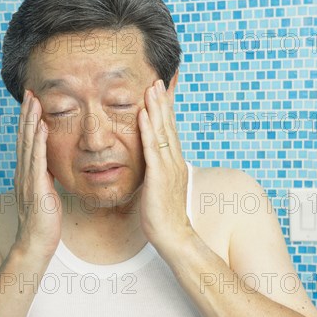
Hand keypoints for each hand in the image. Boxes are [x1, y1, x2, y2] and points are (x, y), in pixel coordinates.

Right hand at [13, 90, 61, 258]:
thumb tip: (51, 167)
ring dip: (31, 121)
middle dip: (26, 114)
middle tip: (29, 93)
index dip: (27, 121)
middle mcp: (23, 172)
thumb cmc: (43, 222)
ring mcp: (27, 178)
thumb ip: (45, 178)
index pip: (26, 142)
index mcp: (25, 173)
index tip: (31, 103)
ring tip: (34, 101)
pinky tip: (42, 126)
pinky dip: (39, 141)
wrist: (35, 243)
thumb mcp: (44, 194)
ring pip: (28, 143)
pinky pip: (38, 159)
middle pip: (23, 137)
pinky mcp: (36, 186)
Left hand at [137, 79, 192, 250]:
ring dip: (155, 109)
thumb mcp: (162, 188)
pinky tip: (142, 115)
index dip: (166, 110)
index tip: (162, 91)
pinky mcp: (158, 176)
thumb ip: (159, 172)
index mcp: (175, 163)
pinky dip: (147, 130)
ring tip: (151, 88)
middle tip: (157, 80)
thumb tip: (153, 165)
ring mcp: (168, 167)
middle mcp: (174, 161)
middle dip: (162, 102)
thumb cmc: (165, 215)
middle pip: (168, 125)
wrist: (174, 236)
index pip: (170, 130)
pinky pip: (152, 149)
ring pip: (162, 132)